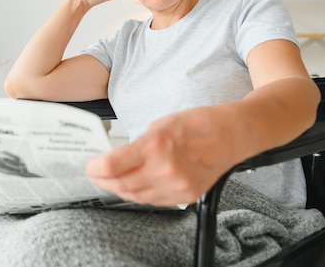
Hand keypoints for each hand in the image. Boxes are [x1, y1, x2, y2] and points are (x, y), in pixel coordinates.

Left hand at [86, 104, 244, 206]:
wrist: (234, 134)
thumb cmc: (200, 123)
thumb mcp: (161, 124)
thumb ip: (138, 144)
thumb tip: (119, 157)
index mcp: (157, 146)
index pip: (114, 166)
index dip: (96, 168)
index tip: (90, 165)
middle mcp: (166, 169)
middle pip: (122, 185)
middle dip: (103, 181)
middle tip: (96, 175)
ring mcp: (178, 186)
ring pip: (137, 196)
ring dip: (120, 190)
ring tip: (111, 181)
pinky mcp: (187, 196)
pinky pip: (155, 201)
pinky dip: (140, 195)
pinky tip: (134, 186)